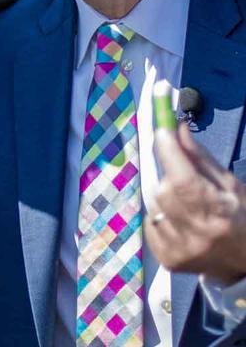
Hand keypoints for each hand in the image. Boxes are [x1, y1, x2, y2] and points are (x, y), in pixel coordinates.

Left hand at [146, 123, 245, 283]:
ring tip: (184, 203)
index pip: (183, 179)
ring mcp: (179, 250)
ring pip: (154, 207)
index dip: (168, 152)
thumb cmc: (242, 216)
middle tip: (180, 175)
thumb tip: (175, 127)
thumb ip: (198, 157)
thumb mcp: (229, 184)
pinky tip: (178, 221)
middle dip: (168, 176)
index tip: (162, 131)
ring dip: (164, 197)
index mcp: (218, 213)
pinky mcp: (167, 260)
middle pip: (163, 191)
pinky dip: (160, 217)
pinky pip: (151, 224)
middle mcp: (196, 234)